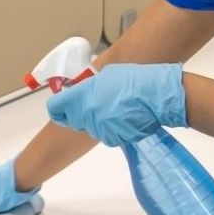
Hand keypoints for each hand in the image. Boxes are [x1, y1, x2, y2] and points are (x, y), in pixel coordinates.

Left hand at [46, 63, 185, 145]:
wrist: (158, 97)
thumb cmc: (134, 80)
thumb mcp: (107, 75)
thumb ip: (90, 87)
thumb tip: (83, 93)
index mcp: (82, 96)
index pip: (55, 107)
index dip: (56, 108)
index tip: (60, 107)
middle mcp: (87, 115)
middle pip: (73, 119)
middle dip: (79, 113)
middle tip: (96, 103)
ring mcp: (100, 129)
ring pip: (91, 127)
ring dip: (98, 120)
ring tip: (116, 107)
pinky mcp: (113, 139)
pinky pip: (105, 134)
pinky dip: (111, 128)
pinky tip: (124, 117)